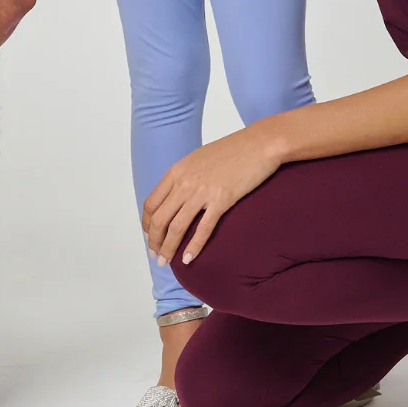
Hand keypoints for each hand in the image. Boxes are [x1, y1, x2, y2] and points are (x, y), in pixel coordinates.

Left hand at [141, 128, 279, 265]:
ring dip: (168, 248)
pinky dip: (193, 246)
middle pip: (160, 219)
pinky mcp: (221, 201)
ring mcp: (202, 192)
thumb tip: (176, 195)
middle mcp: (184, 183)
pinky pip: (203, 229)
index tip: (150, 236)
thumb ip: (184, 176)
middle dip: (155, 241)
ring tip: (166, 262)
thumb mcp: (198, 159)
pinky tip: (189, 259)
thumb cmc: (232, 150)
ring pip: (176, 227)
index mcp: (176, 172)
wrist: (259, 144)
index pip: (151, 204)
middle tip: (157, 255)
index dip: (147, 224)